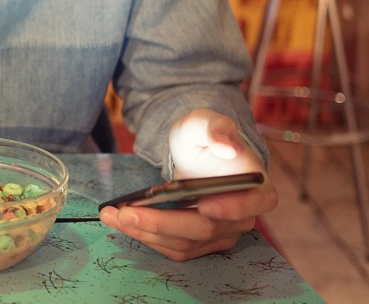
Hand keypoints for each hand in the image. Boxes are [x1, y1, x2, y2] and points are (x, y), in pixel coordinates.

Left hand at [99, 109, 277, 260]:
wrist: (192, 153)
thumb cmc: (202, 135)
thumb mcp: (204, 122)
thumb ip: (217, 128)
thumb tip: (227, 146)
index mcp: (256, 186)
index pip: (257, 203)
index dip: (233, 208)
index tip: (205, 204)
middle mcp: (243, 216)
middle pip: (206, 228)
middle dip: (162, 223)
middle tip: (126, 212)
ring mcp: (221, 234)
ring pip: (184, 243)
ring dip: (145, 232)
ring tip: (112, 215)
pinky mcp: (199, 243)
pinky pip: (173, 247)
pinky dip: (146, 236)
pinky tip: (121, 221)